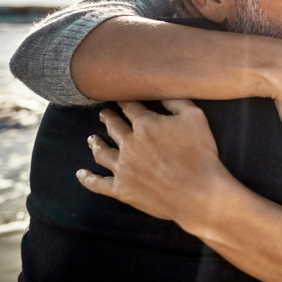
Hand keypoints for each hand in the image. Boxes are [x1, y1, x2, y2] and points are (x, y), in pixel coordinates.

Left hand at [76, 99, 228, 229]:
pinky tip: (81, 174)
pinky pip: (98, 183)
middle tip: (103, 113)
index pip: (130, 107)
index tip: (120, 96)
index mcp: (145, 124)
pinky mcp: (122, 190)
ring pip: (102, 152)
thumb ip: (176, 100)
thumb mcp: (195, 117)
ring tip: (91, 138)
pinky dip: (88, 178)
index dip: (125, 100)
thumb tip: (163, 89)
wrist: (198, 193)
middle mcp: (129, 144)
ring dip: (96, 143)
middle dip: (108, 117)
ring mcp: (123, 168)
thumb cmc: (200, 153)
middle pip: (113, 126)